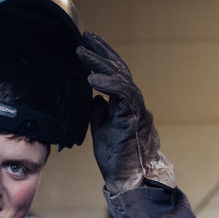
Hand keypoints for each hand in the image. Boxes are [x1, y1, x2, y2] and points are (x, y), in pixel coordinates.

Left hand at [77, 31, 175, 194]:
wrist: (130, 181)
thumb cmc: (118, 160)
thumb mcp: (102, 132)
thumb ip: (99, 114)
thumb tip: (95, 99)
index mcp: (125, 106)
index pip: (116, 75)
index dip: (103, 58)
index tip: (88, 45)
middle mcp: (133, 104)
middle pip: (120, 70)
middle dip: (102, 51)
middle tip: (86, 36)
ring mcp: (136, 110)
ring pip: (122, 78)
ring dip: (101, 63)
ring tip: (82, 53)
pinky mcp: (133, 118)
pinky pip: (123, 94)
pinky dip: (108, 83)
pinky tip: (92, 78)